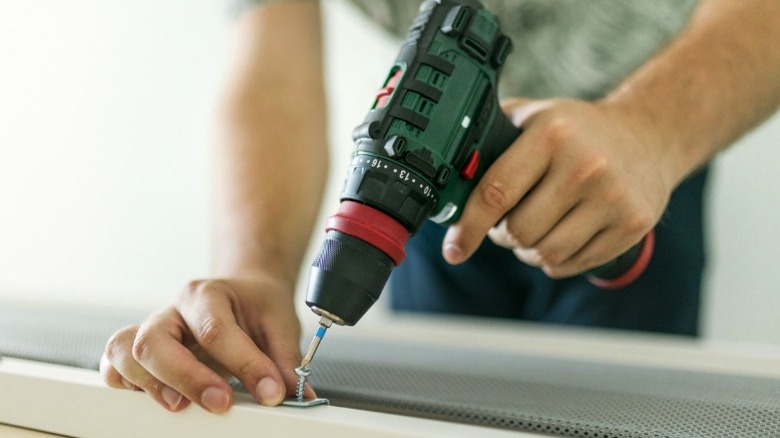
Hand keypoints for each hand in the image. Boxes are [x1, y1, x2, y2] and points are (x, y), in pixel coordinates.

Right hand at [100, 274, 313, 412]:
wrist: (243, 291)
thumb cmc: (256, 306)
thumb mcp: (279, 323)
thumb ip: (284, 359)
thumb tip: (298, 394)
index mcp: (206, 294)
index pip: (216, 330)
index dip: (244, 365)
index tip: (271, 392)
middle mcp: (172, 311)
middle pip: (155, 341)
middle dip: (186, 377)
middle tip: (220, 403)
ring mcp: (151, 330)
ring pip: (125, 352)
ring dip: (150, 384)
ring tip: (181, 407)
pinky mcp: (139, 352)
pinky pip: (114, 366)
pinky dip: (126, 384)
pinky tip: (155, 400)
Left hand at [443, 98, 672, 277]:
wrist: (649, 136)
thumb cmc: (579, 130)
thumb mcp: (535, 116)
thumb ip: (491, 137)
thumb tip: (446, 171)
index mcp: (552, 134)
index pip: (497, 192)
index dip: (468, 227)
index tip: (454, 249)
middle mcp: (585, 165)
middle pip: (519, 231)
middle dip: (502, 234)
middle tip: (505, 223)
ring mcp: (613, 197)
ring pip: (544, 254)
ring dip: (527, 251)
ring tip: (531, 231)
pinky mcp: (633, 224)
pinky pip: (572, 264)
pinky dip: (554, 259)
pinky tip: (559, 236)